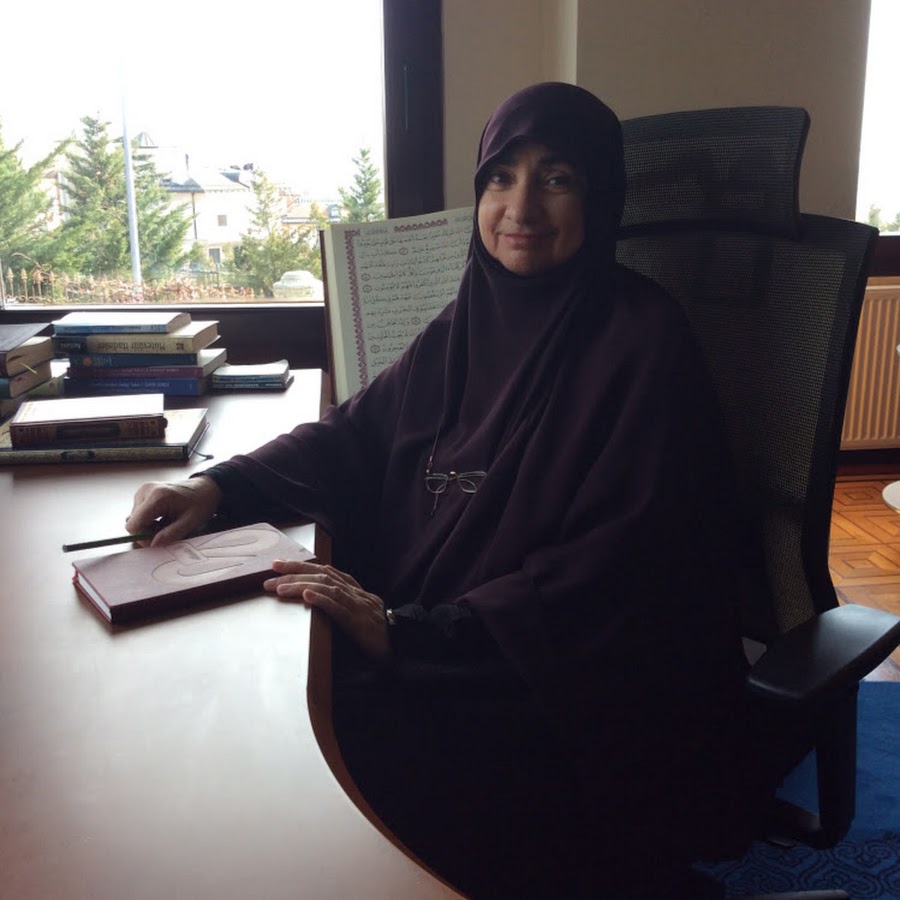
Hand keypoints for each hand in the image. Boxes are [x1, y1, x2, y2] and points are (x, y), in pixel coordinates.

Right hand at [126, 476, 222, 545]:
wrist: (205, 488)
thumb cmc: (200, 502)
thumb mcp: (191, 522)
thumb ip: (171, 534)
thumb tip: (153, 544)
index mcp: (157, 496)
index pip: (133, 525)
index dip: (142, 537)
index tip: (157, 541)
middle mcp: (146, 490)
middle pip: (133, 523)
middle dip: (147, 532)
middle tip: (167, 531)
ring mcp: (143, 490)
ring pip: (135, 519)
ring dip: (149, 526)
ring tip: (167, 522)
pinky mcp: (143, 493)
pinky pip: (138, 513)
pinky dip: (149, 520)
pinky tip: (162, 517)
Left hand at [264, 560, 389, 663]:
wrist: (404, 646)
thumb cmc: (381, 634)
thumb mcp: (361, 614)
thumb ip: (344, 605)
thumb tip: (319, 599)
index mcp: (356, 591)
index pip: (325, 571)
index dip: (301, 566)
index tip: (279, 565)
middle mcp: (356, 594)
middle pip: (322, 575)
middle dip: (294, 573)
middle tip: (270, 574)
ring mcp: (358, 607)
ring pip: (327, 588)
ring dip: (301, 586)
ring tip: (280, 587)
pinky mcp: (359, 623)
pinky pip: (339, 608)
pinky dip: (322, 600)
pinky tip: (306, 596)